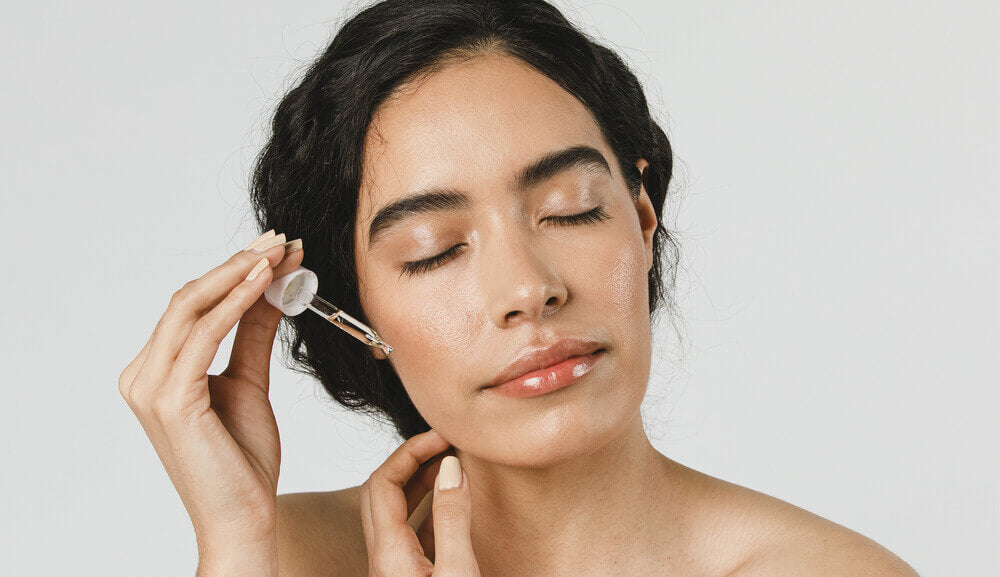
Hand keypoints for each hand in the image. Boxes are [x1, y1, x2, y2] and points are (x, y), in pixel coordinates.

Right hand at [117, 231, 302, 566]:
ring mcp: (149, 387)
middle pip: (188, 299)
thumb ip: (252, 335)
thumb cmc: (243, 459)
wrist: (244, 515)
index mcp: (156, 372)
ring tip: (279, 253)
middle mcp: (142, 375)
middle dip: (238, 263)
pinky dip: (235, 304)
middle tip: (279, 239)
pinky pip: (203, 336)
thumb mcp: (250, 382)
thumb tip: (269, 288)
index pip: (191, 306)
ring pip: (191, 309)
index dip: (233, 272)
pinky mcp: (169, 399)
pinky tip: (264, 283)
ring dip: (239, 275)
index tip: (275, 249)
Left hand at [360, 429, 480, 576]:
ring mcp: (393, 570)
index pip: (383, 481)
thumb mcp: (457, 573)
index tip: (443, 437)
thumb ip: (452, 520)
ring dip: (419, 483)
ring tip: (451, 468)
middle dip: (411, 460)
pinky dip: (428, 511)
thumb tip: (450, 468)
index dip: (412, 451)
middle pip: (382, 492)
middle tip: (443, 445)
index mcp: (389, 553)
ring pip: (394, 513)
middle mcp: (383, 559)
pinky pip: (410, 535)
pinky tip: (452, 508)